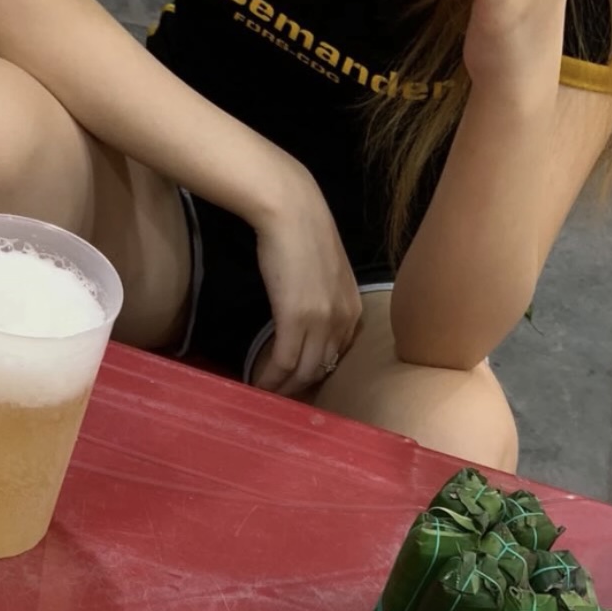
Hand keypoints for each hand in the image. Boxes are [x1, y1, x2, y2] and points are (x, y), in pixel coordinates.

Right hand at [249, 168, 363, 397]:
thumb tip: (306, 316)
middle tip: (277, 399)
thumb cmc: (304, 233)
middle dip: (299, 389)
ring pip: (304, 372)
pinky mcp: (295, 319)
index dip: (315, 375)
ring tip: (264, 395)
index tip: (296, 385)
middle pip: (322, 370)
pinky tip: (257, 385)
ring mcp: (321, 322)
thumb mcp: (328, 272)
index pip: (337, 357)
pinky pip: (283, 362)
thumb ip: (325, 299)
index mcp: (354, 310)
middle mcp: (343, 320)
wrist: (292, 211)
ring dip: (283, 389)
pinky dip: (269, 378)